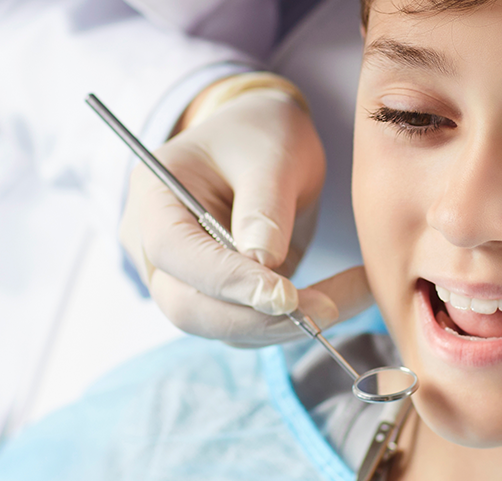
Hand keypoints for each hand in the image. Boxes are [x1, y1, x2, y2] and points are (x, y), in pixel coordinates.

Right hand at [119, 81, 371, 346]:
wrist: (263, 141)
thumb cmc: (261, 134)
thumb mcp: (273, 152)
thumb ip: (266, 204)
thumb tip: (264, 265)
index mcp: (154, 197)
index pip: (175, 251)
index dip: (227, 280)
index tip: (286, 295)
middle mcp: (154, 246)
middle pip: (187, 305)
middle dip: (256, 318)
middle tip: (325, 309)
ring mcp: (182, 278)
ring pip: (220, 326)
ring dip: (282, 326)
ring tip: (347, 298)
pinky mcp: (218, 296)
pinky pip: (248, 324)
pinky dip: (292, 322)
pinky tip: (342, 299)